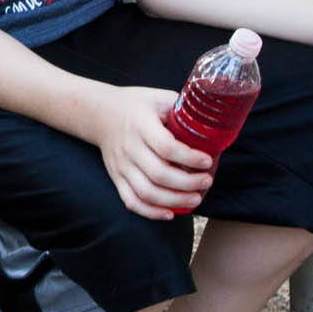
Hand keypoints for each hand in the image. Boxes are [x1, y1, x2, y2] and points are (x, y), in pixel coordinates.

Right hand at [93, 83, 215, 219]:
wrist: (100, 113)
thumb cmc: (136, 105)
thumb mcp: (158, 97)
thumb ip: (181, 109)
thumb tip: (211, 122)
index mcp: (141, 124)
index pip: (165, 147)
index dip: (189, 157)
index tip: (207, 161)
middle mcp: (129, 147)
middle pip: (159, 174)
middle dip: (188, 183)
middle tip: (206, 181)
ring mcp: (121, 165)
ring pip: (147, 192)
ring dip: (174, 200)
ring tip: (195, 198)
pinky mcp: (116, 178)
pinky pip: (131, 201)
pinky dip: (150, 212)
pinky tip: (170, 214)